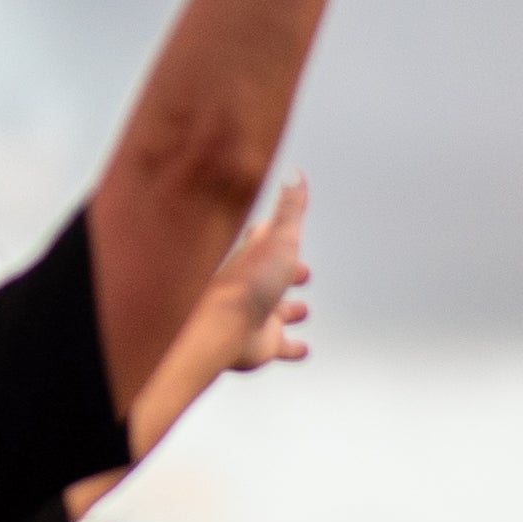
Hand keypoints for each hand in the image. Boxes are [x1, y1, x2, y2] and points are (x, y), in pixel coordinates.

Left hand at [206, 177, 312, 373]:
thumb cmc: (246, 284)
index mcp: (252, 256)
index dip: (277, 234)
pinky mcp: (261, 343)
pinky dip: (293, 349)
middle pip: (272, 277)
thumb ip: (290, 208)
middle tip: (302, 273)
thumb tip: (294, 172)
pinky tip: (300, 349)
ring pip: (277, 312)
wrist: (220, 330)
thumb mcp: (278, 238)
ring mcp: (256, 315)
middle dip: (289, 274)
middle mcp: (252, 286)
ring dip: (290, 311)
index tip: (283, 227)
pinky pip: (282, 347)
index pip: (264, 240)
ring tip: (299, 309)